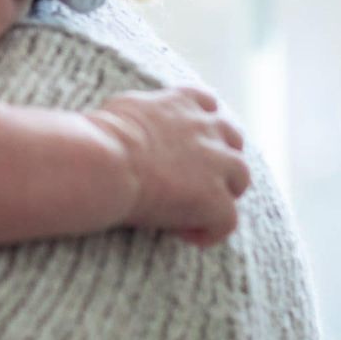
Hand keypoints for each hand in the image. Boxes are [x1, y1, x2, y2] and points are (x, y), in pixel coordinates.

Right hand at [88, 86, 249, 246]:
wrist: (105, 163)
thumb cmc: (100, 136)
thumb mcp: (123, 107)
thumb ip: (142, 110)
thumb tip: (129, 119)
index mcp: (181, 103)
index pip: (208, 104)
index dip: (205, 123)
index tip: (191, 139)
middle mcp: (206, 129)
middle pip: (233, 138)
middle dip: (222, 156)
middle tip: (200, 177)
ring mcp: (216, 165)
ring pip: (240, 178)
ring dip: (225, 191)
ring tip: (200, 209)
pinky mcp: (215, 200)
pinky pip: (227, 220)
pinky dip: (210, 230)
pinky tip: (187, 236)